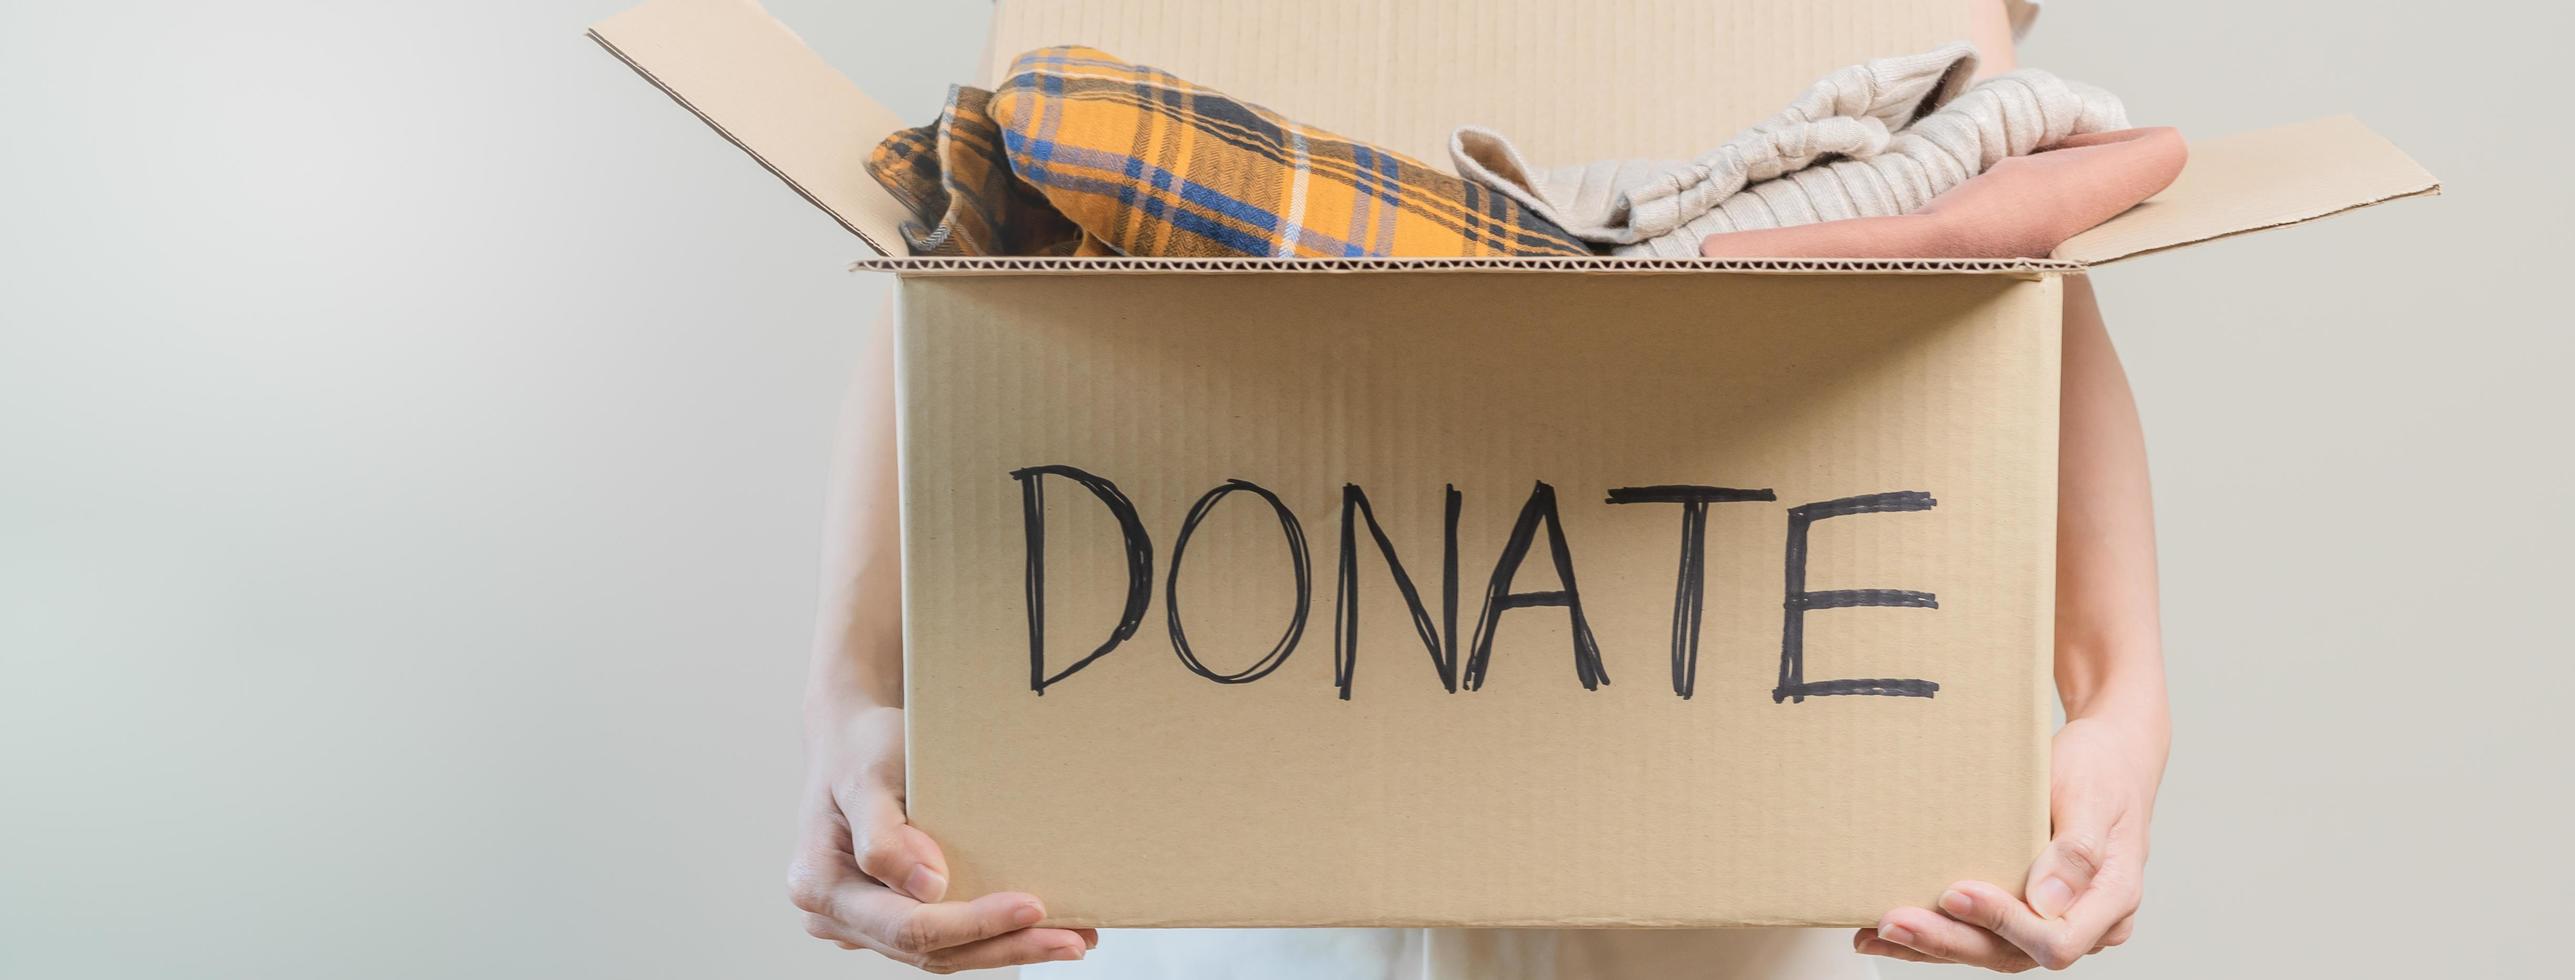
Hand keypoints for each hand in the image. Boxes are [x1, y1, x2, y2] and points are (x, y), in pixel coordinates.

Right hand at [788, 705, 1095, 971]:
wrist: (851, 738)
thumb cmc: (860, 749)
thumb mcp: (868, 776)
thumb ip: (885, 836)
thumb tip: (930, 889)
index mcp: (820, 884)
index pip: (906, 923)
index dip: (972, 922)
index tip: (1032, 906)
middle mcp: (835, 916)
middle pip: (927, 950)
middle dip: (1004, 946)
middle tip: (1071, 940)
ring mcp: (862, 923)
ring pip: (939, 954)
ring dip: (1005, 948)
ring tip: (1069, 940)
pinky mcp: (889, 917)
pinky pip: (941, 939)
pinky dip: (989, 937)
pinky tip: (1036, 929)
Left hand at [1856, 714, 2163, 970]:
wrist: (2109, 757)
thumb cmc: (2103, 771)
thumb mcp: (2093, 796)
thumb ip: (2077, 851)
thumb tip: (2047, 902)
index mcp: (2111, 900)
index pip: (2056, 938)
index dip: (2003, 922)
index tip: (1956, 893)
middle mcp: (2085, 923)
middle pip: (2013, 953)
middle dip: (1949, 940)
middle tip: (1894, 922)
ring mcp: (2053, 922)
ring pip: (1990, 950)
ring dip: (1933, 944)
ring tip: (1876, 932)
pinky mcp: (2023, 912)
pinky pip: (1980, 934)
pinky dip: (1937, 933)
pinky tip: (1891, 932)